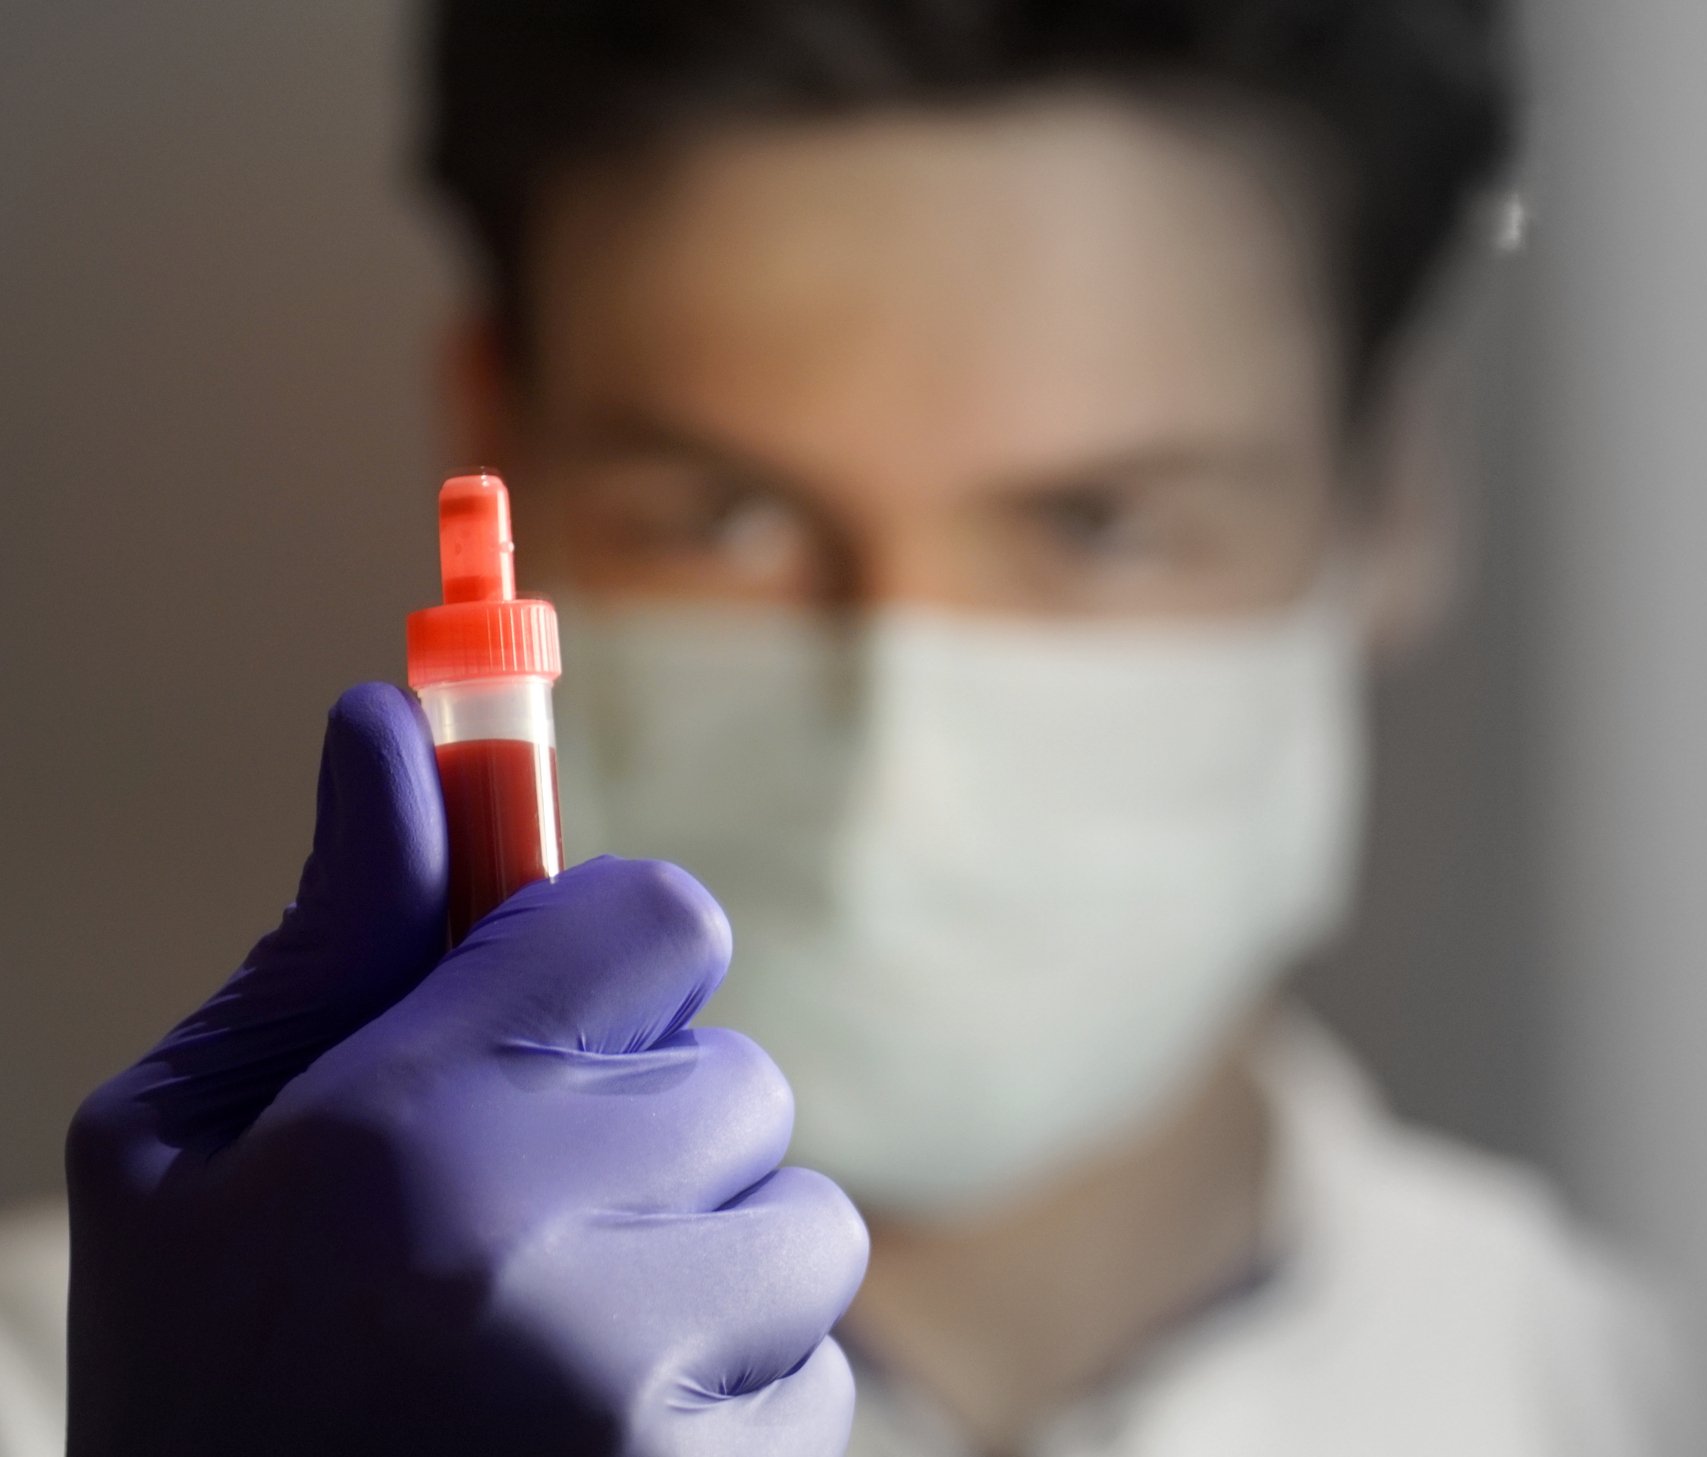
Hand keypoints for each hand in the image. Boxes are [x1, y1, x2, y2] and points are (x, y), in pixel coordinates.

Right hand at [65, 683, 866, 1455]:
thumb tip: (387, 718)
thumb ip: (329, 935)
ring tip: (554, 1356)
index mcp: (405, 1132)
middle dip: (650, 1130)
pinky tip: (599, 1455)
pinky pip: (822, 1378)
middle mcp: (548, 1257)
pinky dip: (737, 1399)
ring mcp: (653, 1407)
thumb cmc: (194, 1389)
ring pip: (807, 1228)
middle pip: (741, 1076)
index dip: (612, 955)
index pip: (660, 920)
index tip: (557, 1011)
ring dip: (709, 1267)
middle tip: (517, 1225)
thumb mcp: (187, 1152)